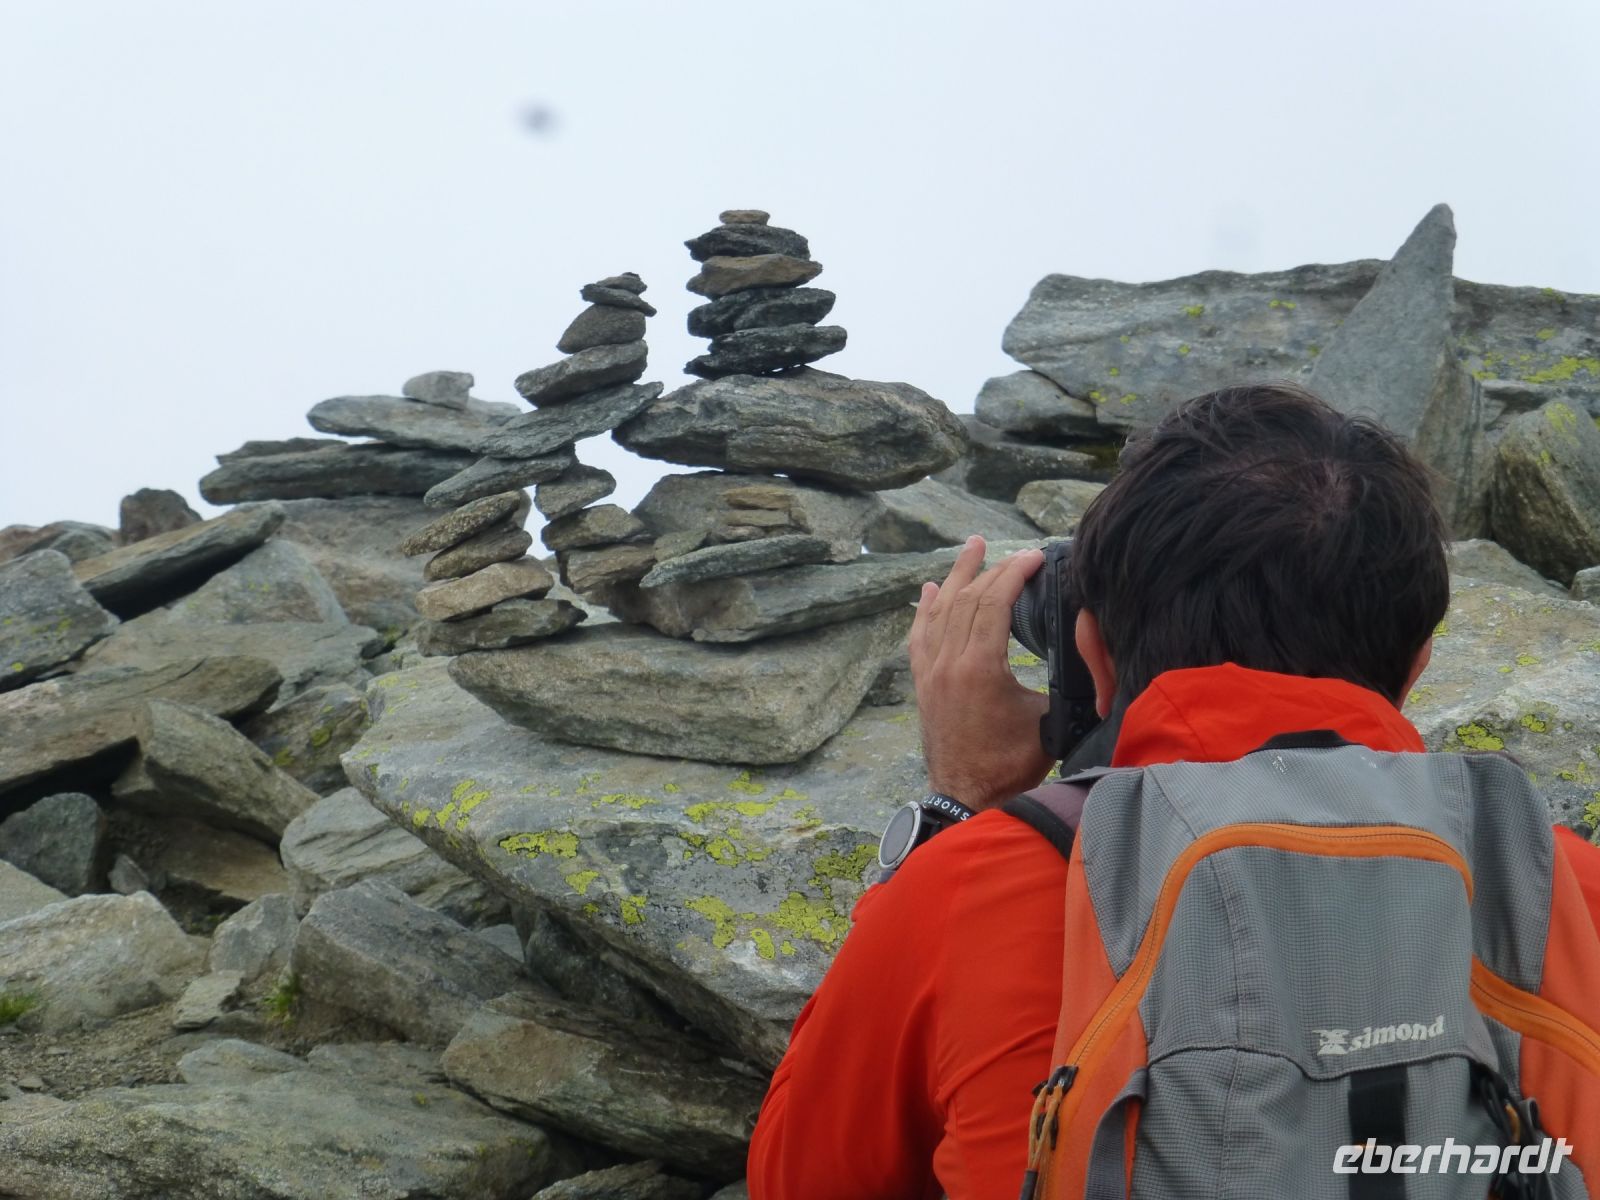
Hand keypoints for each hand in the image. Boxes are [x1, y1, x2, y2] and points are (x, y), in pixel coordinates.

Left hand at [908, 536, 1053, 809]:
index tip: (1035, 557)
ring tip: (972, 546)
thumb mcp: (1048, 719)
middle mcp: (948, 662)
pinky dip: (926, 608)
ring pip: (940, 610)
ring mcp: (930, 671)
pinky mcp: (922, 683)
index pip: (994, 602)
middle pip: (968, 599)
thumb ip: (1066, 683)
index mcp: (978, 666)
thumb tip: (1096, 654)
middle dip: (994, 569)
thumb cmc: (1011, 764)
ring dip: (958, 575)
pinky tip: (929, 589)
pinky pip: (920, 634)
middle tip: (1016, 553)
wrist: (968, 798)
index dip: (1015, 574)